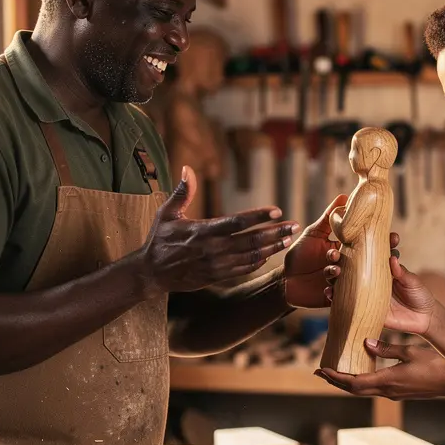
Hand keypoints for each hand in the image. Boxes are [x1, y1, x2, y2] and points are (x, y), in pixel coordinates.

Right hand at [140, 166, 299, 294]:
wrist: (151, 273)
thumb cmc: (159, 240)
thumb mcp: (166, 213)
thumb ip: (182, 192)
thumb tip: (188, 168)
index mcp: (201, 231)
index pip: (235, 222)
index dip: (257, 217)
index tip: (277, 211)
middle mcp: (212, 249)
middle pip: (250, 241)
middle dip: (275, 233)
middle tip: (294, 225)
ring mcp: (215, 265)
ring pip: (250, 257)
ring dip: (272, 248)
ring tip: (288, 239)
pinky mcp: (216, 277)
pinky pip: (242, 270)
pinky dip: (257, 263)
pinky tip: (269, 255)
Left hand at [283, 195, 398, 308]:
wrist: (285, 280)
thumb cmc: (300, 255)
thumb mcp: (314, 233)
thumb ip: (328, 218)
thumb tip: (344, 195)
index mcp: (348, 250)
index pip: (369, 244)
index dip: (384, 241)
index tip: (393, 236)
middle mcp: (349, 266)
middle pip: (368, 263)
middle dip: (374, 259)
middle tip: (369, 256)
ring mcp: (343, 282)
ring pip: (352, 279)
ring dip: (342, 273)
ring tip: (332, 269)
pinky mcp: (334, 296)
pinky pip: (338, 296)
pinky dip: (333, 292)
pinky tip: (326, 289)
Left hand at [315, 339, 444, 400]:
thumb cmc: (434, 365)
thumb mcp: (409, 351)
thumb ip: (386, 348)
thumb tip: (366, 343)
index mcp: (387, 381)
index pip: (354, 382)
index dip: (336, 377)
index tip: (322, 370)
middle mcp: (387, 391)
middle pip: (353, 389)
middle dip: (335, 381)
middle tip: (320, 372)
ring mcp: (392, 394)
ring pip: (362, 391)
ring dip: (346, 383)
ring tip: (334, 373)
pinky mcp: (398, 393)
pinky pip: (372, 389)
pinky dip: (360, 382)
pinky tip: (358, 373)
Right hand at [324, 253, 435, 335]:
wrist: (423, 319)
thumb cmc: (419, 294)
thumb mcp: (412, 281)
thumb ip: (402, 272)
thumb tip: (393, 258)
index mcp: (382, 267)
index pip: (370, 252)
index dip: (364, 244)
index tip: (358, 236)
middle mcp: (371, 278)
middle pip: (351, 265)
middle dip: (340, 258)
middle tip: (335, 254)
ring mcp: (366, 293)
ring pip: (344, 282)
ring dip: (334, 276)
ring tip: (332, 272)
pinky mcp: (363, 308)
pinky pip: (346, 302)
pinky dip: (335, 298)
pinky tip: (330, 293)